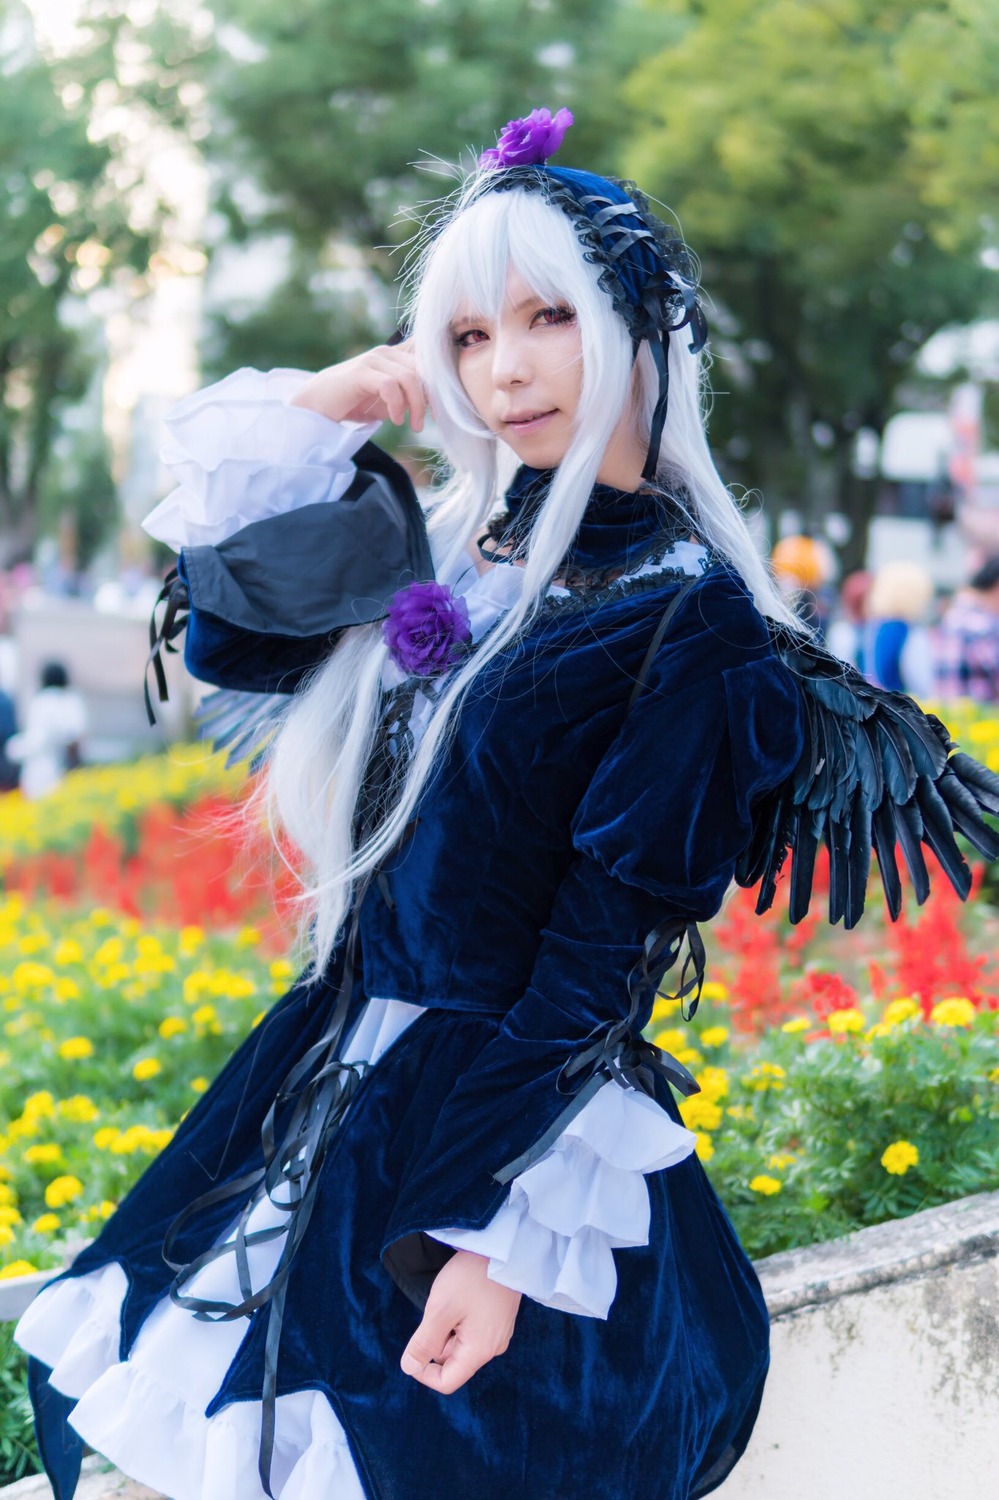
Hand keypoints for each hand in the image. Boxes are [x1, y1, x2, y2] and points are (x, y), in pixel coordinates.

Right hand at [289, 340, 429, 431]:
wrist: (316, 407)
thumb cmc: (354, 404)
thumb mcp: (388, 399)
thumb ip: (408, 394)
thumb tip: (435, 402)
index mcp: (395, 356)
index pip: (427, 352)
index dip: (442, 371)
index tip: (448, 398)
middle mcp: (386, 352)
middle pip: (424, 368)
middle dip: (432, 397)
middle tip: (429, 420)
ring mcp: (372, 360)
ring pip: (410, 377)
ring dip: (417, 405)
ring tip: (414, 425)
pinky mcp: (361, 372)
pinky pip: (390, 385)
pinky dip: (398, 405)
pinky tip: (396, 420)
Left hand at [400, 1248, 520, 1394]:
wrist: (503, 1249)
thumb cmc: (471, 1278)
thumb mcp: (440, 1309)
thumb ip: (424, 1342)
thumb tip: (408, 1368)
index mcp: (479, 1351)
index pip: (447, 1382)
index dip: (424, 1373)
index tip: (413, 1348)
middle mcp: (492, 1348)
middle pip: (453, 1361)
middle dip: (436, 1342)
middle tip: (436, 1310)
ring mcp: (497, 1333)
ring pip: (461, 1344)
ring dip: (447, 1329)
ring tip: (450, 1299)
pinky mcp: (498, 1319)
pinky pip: (472, 1331)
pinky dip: (458, 1320)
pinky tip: (460, 1297)